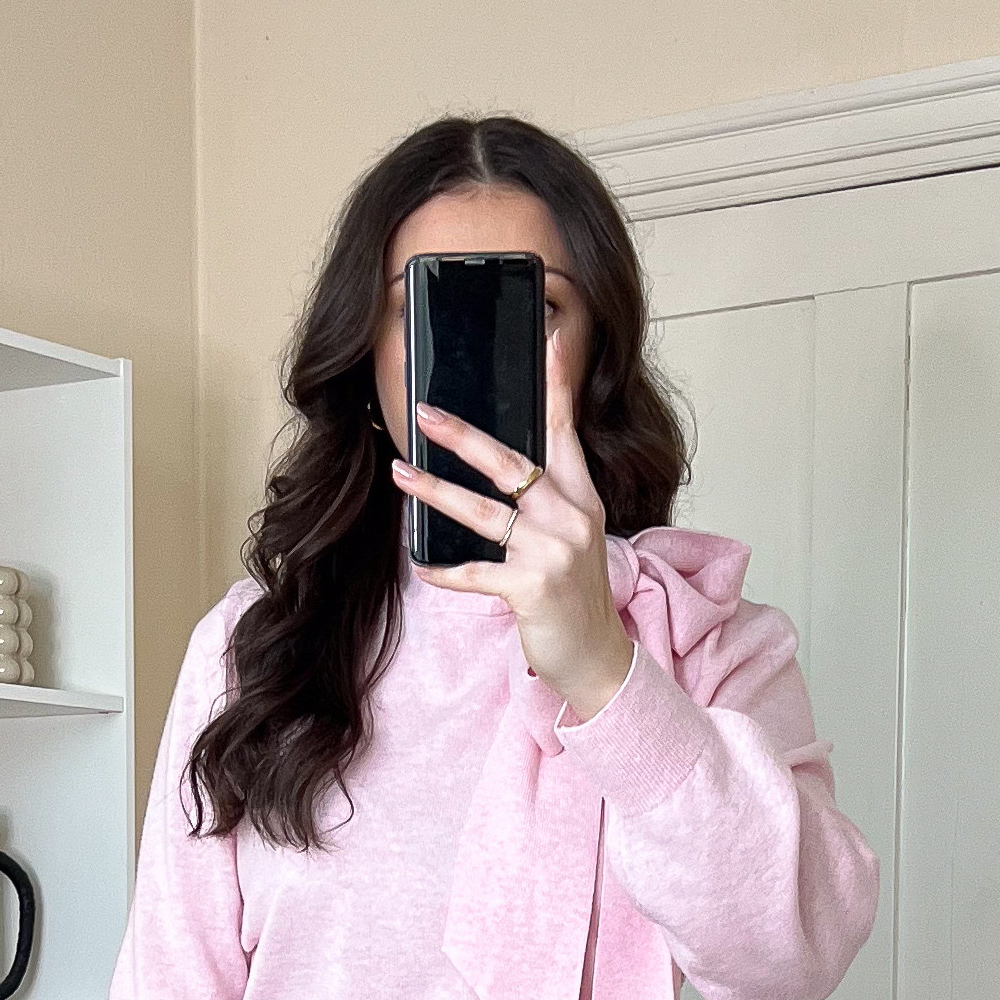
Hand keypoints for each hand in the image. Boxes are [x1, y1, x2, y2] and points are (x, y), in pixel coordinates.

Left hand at [389, 325, 633, 722]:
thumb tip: (506, 467)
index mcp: (582, 499)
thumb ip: (549, 498)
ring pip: (483, 513)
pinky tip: (421, 565)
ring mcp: (551, 553)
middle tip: (426, 415)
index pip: (564, 433)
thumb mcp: (575, 537)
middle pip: (511, 464)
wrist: (597, 658)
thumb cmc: (577, 595)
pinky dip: (445, 571)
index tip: (547, 341)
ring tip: (402, 475)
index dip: (556, 387)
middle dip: (464, 437)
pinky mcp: (531, 589)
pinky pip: (475, 573)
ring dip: (436, 492)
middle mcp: (570, 519)